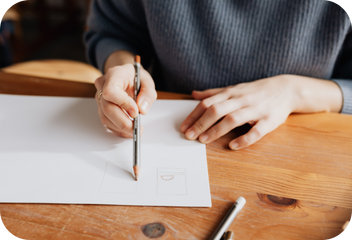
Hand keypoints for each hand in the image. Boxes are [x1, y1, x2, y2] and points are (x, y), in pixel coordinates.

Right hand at [94, 63, 156, 136]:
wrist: (126, 75)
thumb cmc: (135, 76)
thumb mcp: (147, 81)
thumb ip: (148, 94)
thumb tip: (142, 109)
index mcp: (114, 75)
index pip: (111, 91)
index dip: (123, 104)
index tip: (136, 112)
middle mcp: (103, 86)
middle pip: (108, 108)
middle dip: (123, 122)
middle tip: (137, 129)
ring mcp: (100, 97)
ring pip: (105, 117)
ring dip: (121, 128)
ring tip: (136, 131)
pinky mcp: (101, 107)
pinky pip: (107, 121)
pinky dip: (118, 129)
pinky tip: (128, 130)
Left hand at [180, 75, 341, 149]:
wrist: (286, 89)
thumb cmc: (256, 91)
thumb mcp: (234, 88)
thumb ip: (214, 92)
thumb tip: (194, 94)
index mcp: (232, 93)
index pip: (208, 103)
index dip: (194, 115)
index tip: (184, 127)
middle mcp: (242, 100)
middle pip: (217, 110)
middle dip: (201, 123)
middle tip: (189, 136)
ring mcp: (256, 109)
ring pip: (233, 119)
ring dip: (216, 130)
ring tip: (203, 140)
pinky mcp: (269, 120)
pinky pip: (256, 131)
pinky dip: (244, 139)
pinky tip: (233, 146)